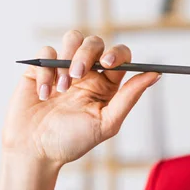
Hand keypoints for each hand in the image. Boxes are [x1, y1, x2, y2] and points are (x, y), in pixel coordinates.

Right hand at [1, 30, 160, 166]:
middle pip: (95, 42)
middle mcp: (87, 72)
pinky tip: (44, 95)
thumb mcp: (106, 123)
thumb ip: (130, 97)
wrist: (34, 152)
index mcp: (107, 84)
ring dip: (68, 59)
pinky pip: (47, 52)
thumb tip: (156, 74)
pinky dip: (46, 71)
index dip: (117, 54)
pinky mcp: (40, 68)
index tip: (107, 63)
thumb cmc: (72, 141)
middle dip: (86, 54)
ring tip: (61, 89)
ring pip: (73, 38)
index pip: (120, 55)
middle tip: (78, 75)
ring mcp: (63, 68)